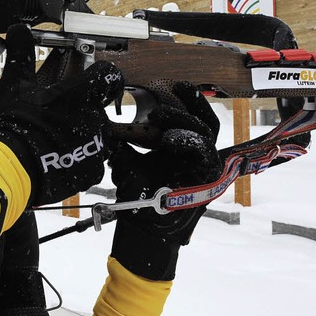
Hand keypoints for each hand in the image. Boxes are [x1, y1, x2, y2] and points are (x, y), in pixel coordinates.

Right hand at [0, 24, 123, 205]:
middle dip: (81, 108)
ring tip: (54, 138)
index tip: (90, 77)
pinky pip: (91, 160)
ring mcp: (95, 145)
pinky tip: (58, 156)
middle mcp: (94, 118)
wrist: (12, 167)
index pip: (107, 75)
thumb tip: (18, 30)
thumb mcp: (14, 84)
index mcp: (80, 94)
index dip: (100, 74)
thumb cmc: (15, 124)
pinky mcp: (92, 170)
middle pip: (97, 106)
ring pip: (95, 133)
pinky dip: (78, 159)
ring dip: (80, 133)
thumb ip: (21, 55)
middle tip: (58, 113)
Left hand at [109, 82, 222, 280]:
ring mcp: (203, 167)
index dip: (189, 99)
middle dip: (189, 104)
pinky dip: (188, 142)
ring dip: (184, 120)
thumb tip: (109, 127)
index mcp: (181, 150)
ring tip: (160, 114)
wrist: (143, 230)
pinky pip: (203, 154)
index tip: (175, 84)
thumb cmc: (138, 200)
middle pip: (205, 121)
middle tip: (169, 93)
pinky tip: (169, 138)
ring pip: (207, 133)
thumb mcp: (128, 165)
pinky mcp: (205, 179)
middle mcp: (196, 156)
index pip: (193, 117)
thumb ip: (125, 145)